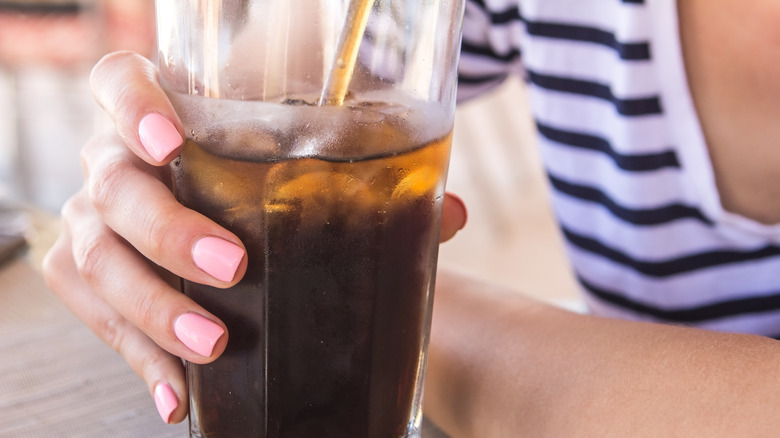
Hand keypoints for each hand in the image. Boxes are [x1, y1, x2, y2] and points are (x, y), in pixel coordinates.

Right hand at [43, 50, 466, 423]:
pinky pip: (97, 314)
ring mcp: (99, 218)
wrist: (214, 189)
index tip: (170, 143)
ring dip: (152, 308)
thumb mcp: (300, 156)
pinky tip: (178, 390)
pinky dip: (138, 355)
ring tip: (210, 345)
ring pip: (95, 258)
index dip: (132, 107)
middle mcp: (115, 160)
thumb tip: (449, 215)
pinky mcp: (95, 275)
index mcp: (161, 111)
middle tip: (232, 267)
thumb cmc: (254, 165)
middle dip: (168, 231)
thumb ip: (372, 176)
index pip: (118, 83)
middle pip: (112, 187)